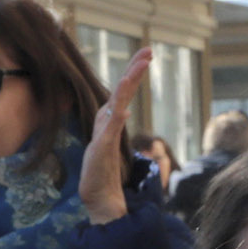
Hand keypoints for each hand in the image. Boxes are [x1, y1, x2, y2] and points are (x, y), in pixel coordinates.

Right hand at [83, 48, 156, 223]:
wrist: (99, 197)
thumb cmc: (104, 174)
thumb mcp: (112, 145)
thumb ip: (115, 127)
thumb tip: (124, 110)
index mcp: (111, 121)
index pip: (124, 92)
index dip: (134, 73)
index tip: (147, 54)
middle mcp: (106, 123)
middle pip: (121, 91)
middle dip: (134, 70)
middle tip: (148, 50)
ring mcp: (104, 134)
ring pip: (116, 103)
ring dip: (127, 85)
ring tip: (139, 68)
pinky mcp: (101, 148)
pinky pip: (110, 129)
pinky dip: (115, 116)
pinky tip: (122, 107)